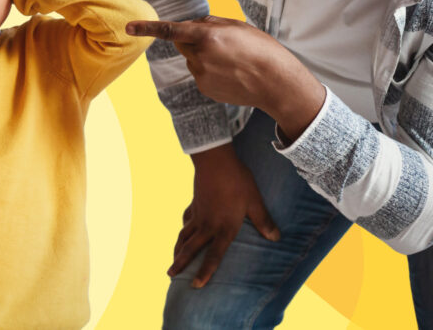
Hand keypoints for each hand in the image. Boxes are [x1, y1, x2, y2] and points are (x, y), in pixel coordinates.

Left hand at [126, 15, 323, 139]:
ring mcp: (201, 75)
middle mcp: (200, 57)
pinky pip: (200, 74)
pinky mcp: (204, 89)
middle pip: (182, 44)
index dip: (147, 28)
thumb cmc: (262, 50)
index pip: (170, 31)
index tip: (128, 27)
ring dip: (204, 56)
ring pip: (192, 59)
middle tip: (220, 42)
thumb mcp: (238, 27)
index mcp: (208, 37)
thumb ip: (210, 24)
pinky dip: (210, 71)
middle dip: (192, 40)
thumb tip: (191, 26)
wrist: (277, 84)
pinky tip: (230, 73)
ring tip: (232, 60)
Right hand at [171, 144, 279, 287]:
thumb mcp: (254, 201)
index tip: (196, 285)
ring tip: (172, 261)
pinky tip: (183, 231)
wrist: (214, 161)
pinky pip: (186, 220)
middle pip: (191, 248)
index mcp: (223, 228)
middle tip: (170, 275)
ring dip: (177, 250)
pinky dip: (183, 229)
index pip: (213, 256)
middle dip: (180, 263)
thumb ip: (263, 221)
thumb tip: (275, 238)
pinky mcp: (194, 204)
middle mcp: (207, 225)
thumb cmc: (237, 181)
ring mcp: (198, 214)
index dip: (204, 272)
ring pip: (184, 236)